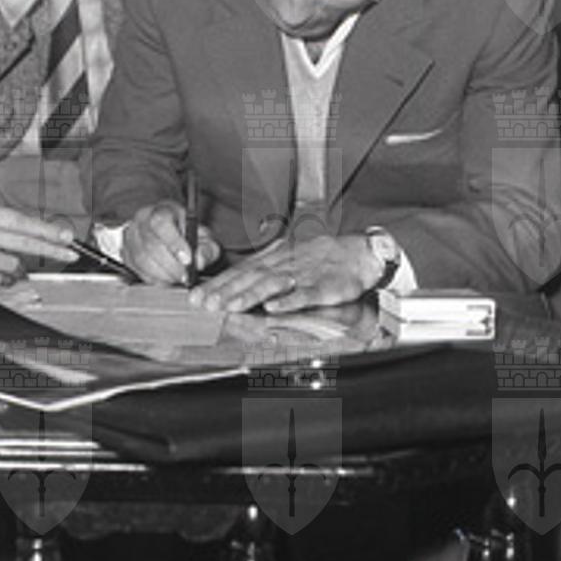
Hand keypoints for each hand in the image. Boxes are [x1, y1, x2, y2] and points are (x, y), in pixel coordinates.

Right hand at [0, 204, 78, 289]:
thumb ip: (2, 222)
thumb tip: (37, 233)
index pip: (22, 222)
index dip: (47, 230)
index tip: (67, 237)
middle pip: (24, 244)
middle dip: (51, 251)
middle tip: (70, 255)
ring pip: (13, 267)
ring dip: (17, 270)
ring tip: (1, 262)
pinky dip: (1, 280)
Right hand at [120, 202, 221, 285]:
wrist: (175, 236)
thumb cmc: (190, 235)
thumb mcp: (205, 238)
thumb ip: (206, 249)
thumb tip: (200, 261)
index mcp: (163, 209)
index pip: (161, 222)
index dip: (174, 242)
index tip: (188, 259)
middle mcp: (142, 219)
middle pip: (151, 244)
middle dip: (171, 265)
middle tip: (186, 276)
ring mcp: (131, 236)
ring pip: (142, 260)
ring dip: (163, 274)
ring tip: (178, 278)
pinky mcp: (126, 253)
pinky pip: (137, 270)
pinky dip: (154, 279)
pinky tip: (166, 278)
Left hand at [192, 232, 379, 315]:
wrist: (363, 252)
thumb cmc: (325, 258)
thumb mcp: (291, 258)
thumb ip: (266, 271)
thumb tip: (236, 285)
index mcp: (277, 256)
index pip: (242, 269)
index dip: (219, 283)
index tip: (197, 295)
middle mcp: (287, 262)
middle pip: (252, 276)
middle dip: (227, 290)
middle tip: (205, 303)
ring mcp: (306, 273)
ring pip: (274, 284)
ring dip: (250, 295)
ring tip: (230, 306)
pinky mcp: (326, 286)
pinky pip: (306, 293)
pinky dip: (289, 300)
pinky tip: (274, 307)